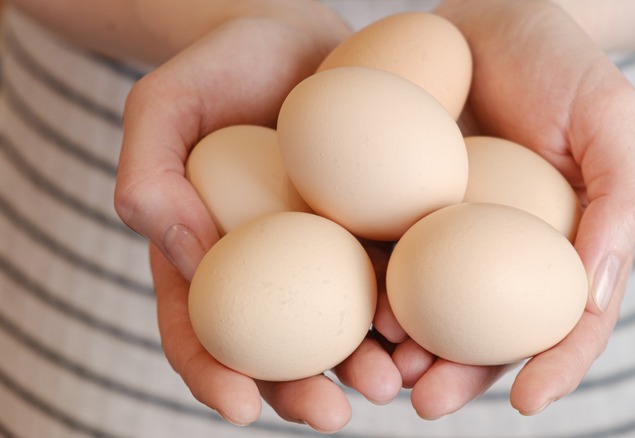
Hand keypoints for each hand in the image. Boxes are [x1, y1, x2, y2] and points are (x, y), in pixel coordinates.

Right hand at [116, 5, 400, 431]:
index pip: (201, 328)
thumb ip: (150, 172)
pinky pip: (396, 274)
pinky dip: (412, 309)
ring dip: (367, 365)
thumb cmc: (225, 65)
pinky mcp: (382, 227)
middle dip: (304, 389)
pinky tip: (432, 326)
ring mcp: (331, 252)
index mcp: (211, 253)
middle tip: (334, 412)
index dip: (214, 374)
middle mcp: (274, 265)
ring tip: (396, 380)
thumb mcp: (166, 104)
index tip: (240, 406)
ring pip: (345, 325)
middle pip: (281, 346)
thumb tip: (175, 247)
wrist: (304, 36)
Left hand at [381, 0, 634, 418]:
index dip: (554, 367)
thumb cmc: (562, 62)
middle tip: (427, 401)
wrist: (492, 12)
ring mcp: (445, 232)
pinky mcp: (395, 204)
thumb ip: (619, 201)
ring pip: (427, 307)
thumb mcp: (611, 119)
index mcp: (560, 244)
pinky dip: (366, 287)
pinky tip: (349, 305)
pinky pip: (382, 253)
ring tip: (381, 367)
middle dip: (458, 375)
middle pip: (485, 332)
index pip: (565, 321)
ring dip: (403, 348)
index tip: (529, 403)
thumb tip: (593, 294)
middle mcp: (501, 251)